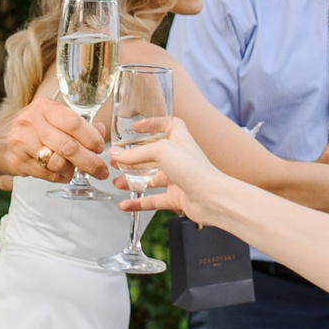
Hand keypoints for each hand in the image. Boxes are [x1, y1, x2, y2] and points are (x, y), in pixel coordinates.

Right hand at [0, 98, 109, 185]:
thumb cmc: (26, 131)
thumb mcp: (48, 120)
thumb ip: (74, 124)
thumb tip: (101, 130)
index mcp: (43, 107)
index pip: (74, 123)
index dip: (91, 138)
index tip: (100, 148)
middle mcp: (31, 121)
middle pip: (69, 146)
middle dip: (90, 162)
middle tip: (101, 171)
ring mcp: (22, 142)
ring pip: (59, 163)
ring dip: (73, 171)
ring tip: (76, 171)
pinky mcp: (17, 161)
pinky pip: (48, 174)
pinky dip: (60, 177)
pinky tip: (62, 174)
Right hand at [112, 117, 232, 221]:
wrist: (212, 198)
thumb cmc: (194, 169)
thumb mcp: (162, 150)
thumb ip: (137, 153)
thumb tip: (116, 155)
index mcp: (180, 140)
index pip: (169, 125)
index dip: (154, 123)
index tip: (137, 127)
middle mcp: (180, 158)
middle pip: (154, 154)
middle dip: (134, 157)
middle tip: (118, 160)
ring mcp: (178, 178)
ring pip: (151, 178)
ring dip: (133, 180)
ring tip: (117, 182)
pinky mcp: (176, 197)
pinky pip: (153, 200)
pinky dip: (139, 203)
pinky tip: (125, 205)